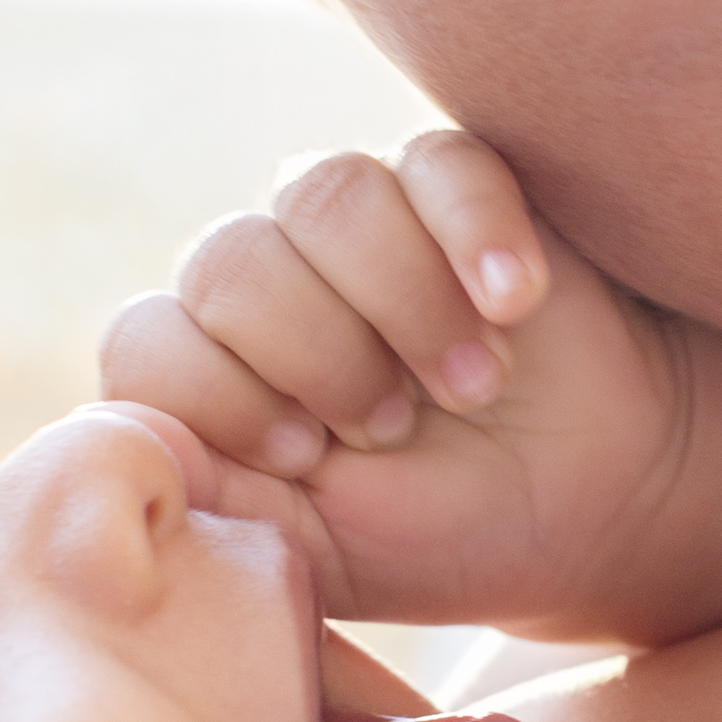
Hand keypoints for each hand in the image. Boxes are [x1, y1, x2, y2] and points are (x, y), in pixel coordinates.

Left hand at [101, 132, 721, 637]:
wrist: (597, 505)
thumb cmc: (447, 539)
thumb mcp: (325, 559)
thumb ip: (220, 506)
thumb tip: (124, 446)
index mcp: (210, 378)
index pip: (147, 345)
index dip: (219, 395)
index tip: (304, 458)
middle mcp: (266, 286)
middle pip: (228, 265)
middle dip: (318, 356)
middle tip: (396, 427)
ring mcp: (357, 227)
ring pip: (323, 197)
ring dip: (402, 301)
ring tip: (475, 384)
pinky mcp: (452, 184)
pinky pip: (435, 163)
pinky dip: (477, 232)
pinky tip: (518, 301)